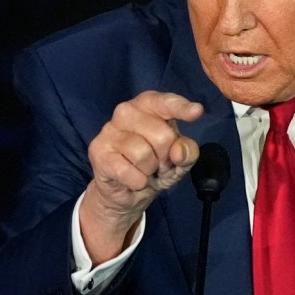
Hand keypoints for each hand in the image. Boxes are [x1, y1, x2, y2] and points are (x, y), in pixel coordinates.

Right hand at [79, 90, 203, 264]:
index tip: (197, 111)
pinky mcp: (98, 151)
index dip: (181, 107)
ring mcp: (109, 130)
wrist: (128, 192)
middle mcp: (126, 111)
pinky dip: (137, 181)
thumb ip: (187, 151)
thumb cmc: (156, 166)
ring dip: (150, 170)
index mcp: (148, 105)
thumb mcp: (180, 159)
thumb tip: (179, 151)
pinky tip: (133, 179)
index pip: (165, 102)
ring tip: (144, 170)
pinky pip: (128, 171)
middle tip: (159, 163)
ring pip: (142, 154)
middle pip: (161, 135)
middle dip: (165, 157)